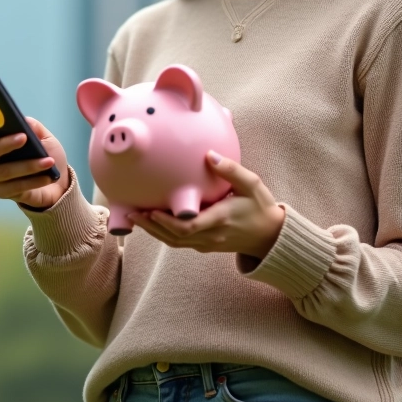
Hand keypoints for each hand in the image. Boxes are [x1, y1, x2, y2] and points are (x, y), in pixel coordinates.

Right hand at [0, 116, 70, 210]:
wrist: (59, 182)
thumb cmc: (46, 154)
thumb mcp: (44, 137)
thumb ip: (34, 127)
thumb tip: (24, 121)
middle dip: (4, 144)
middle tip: (23, 137)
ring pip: (5, 171)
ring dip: (28, 165)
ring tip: (48, 161)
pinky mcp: (3, 193)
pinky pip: (16, 187)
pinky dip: (33, 181)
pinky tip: (47, 177)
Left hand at [128, 151, 285, 258]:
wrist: (269, 236)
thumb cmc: (261, 207)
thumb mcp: (252, 184)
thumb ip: (231, 170)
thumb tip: (210, 155)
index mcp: (221, 219)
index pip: (190, 227)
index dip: (168, 222)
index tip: (152, 210)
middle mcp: (212, 235)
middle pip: (175, 237)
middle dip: (152, 226)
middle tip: (133, 212)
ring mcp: (208, 244)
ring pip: (175, 242)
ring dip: (154, 231)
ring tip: (135, 216)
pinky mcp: (205, 246)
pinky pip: (180, 242)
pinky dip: (164, 233)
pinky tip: (151, 221)